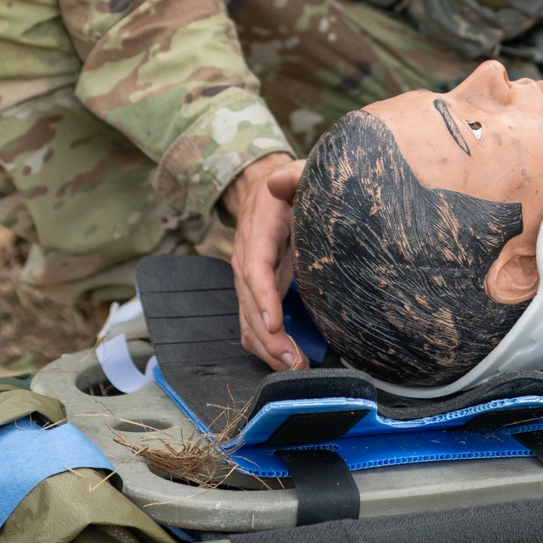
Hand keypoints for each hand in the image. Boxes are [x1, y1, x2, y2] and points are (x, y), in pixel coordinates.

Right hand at [225, 153, 308, 371]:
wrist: (263, 189)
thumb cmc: (289, 186)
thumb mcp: (296, 174)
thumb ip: (292, 176)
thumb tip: (280, 181)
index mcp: (257, 232)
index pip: (255, 267)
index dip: (263, 296)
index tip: (275, 322)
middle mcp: (246, 260)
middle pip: (250, 305)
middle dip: (270, 337)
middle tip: (296, 361)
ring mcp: (248, 280)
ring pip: (248, 321)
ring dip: (269, 348)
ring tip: (296, 367)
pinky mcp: (255, 292)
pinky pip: (253, 324)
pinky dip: (267, 346)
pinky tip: (289, 360)